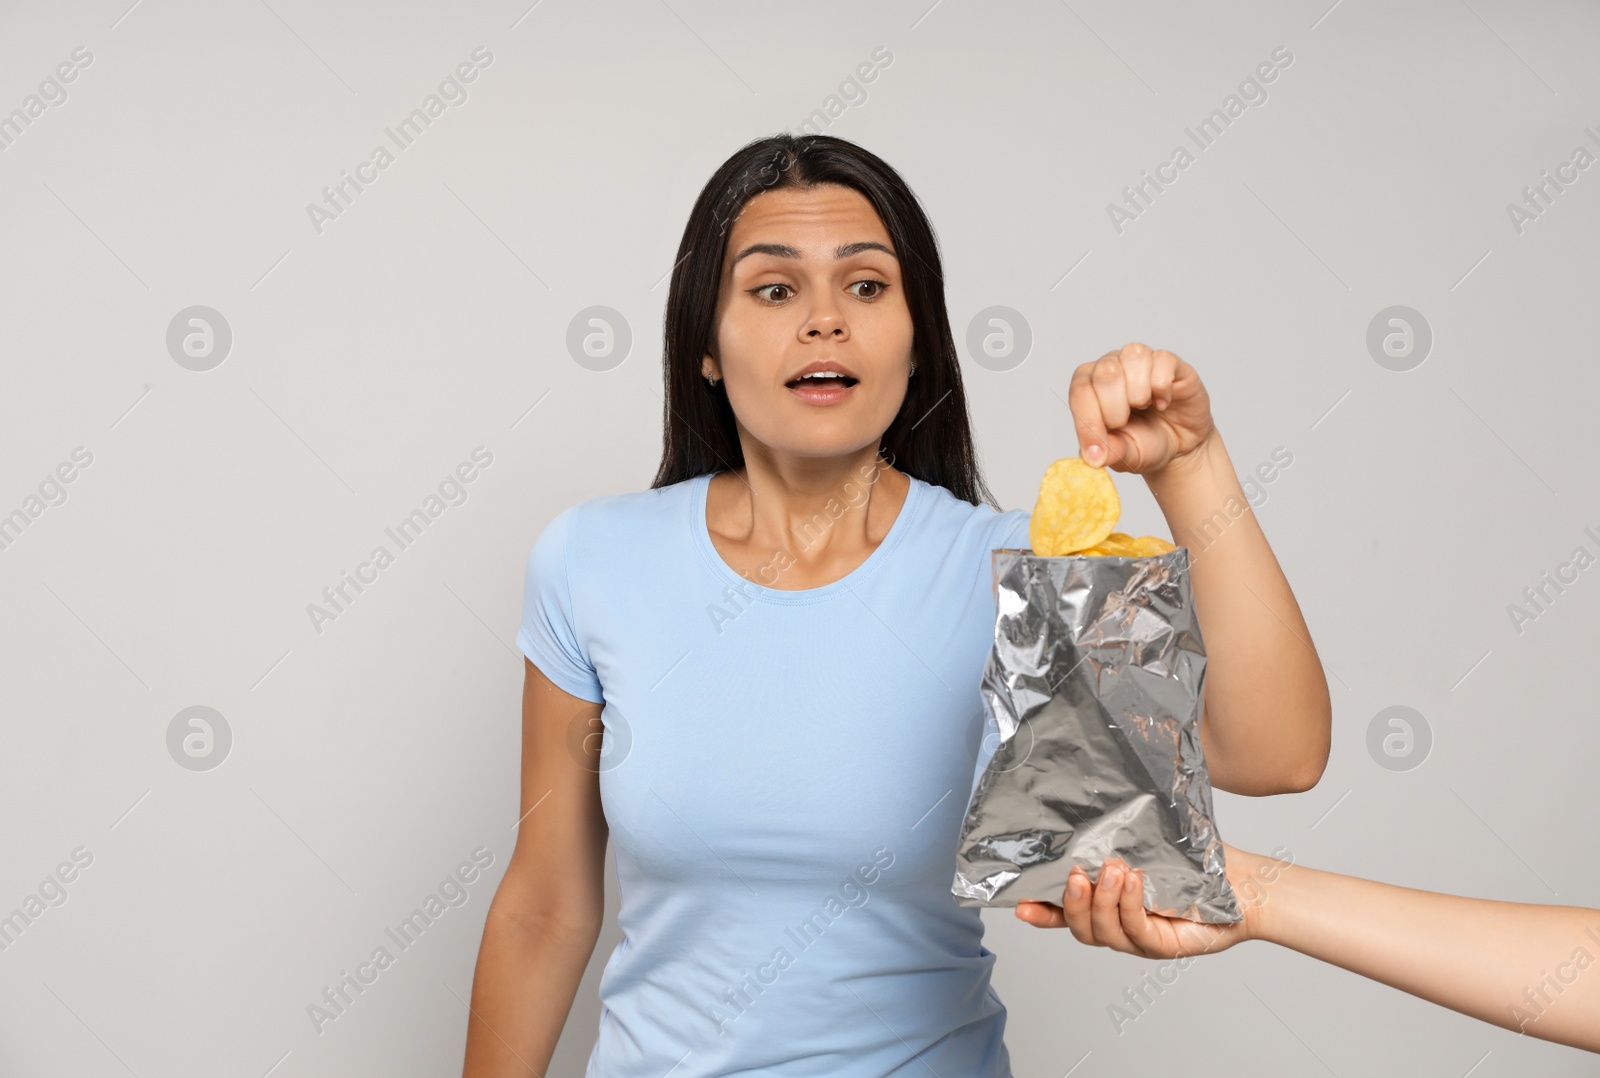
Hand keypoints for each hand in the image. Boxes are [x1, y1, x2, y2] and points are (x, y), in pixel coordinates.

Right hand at [1013, 841, 1261, 960]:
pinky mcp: (1164, 946)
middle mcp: (1118, 926)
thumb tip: (1090, 795)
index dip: (1041, 912)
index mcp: (1108, 905)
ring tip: (1112, 870)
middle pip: (1079, 928)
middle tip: (1075, 874)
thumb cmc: (1198, 864)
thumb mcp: (1150, 843)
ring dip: (1102, 901)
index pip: (1065, 913)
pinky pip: (1137, 930)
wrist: (1243, 884)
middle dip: (1071, 903)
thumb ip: (1120, 833)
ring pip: (1103, 932)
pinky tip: (1134, 882)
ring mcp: (1139, 939)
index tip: (1019, 902)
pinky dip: (1130, 905)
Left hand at [1066, 342, 1213, 475]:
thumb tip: (1093, 457)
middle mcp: (1111, 367)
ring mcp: (1139, 361)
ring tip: (1145, 406)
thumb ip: (1109, 452)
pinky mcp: (1168, 362)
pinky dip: (1162, 386)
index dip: (1087, 421)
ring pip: (1133, 356)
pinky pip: (1162, 360)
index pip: (1079, 391)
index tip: (1098, 450)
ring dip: (1139, 391)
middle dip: (1114, 406)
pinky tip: (1163, 402)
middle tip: (1123, 423)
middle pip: (1104, 371)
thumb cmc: (1146, 443)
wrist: (1180, 445)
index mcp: (1089, 387)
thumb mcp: (1126, 455)